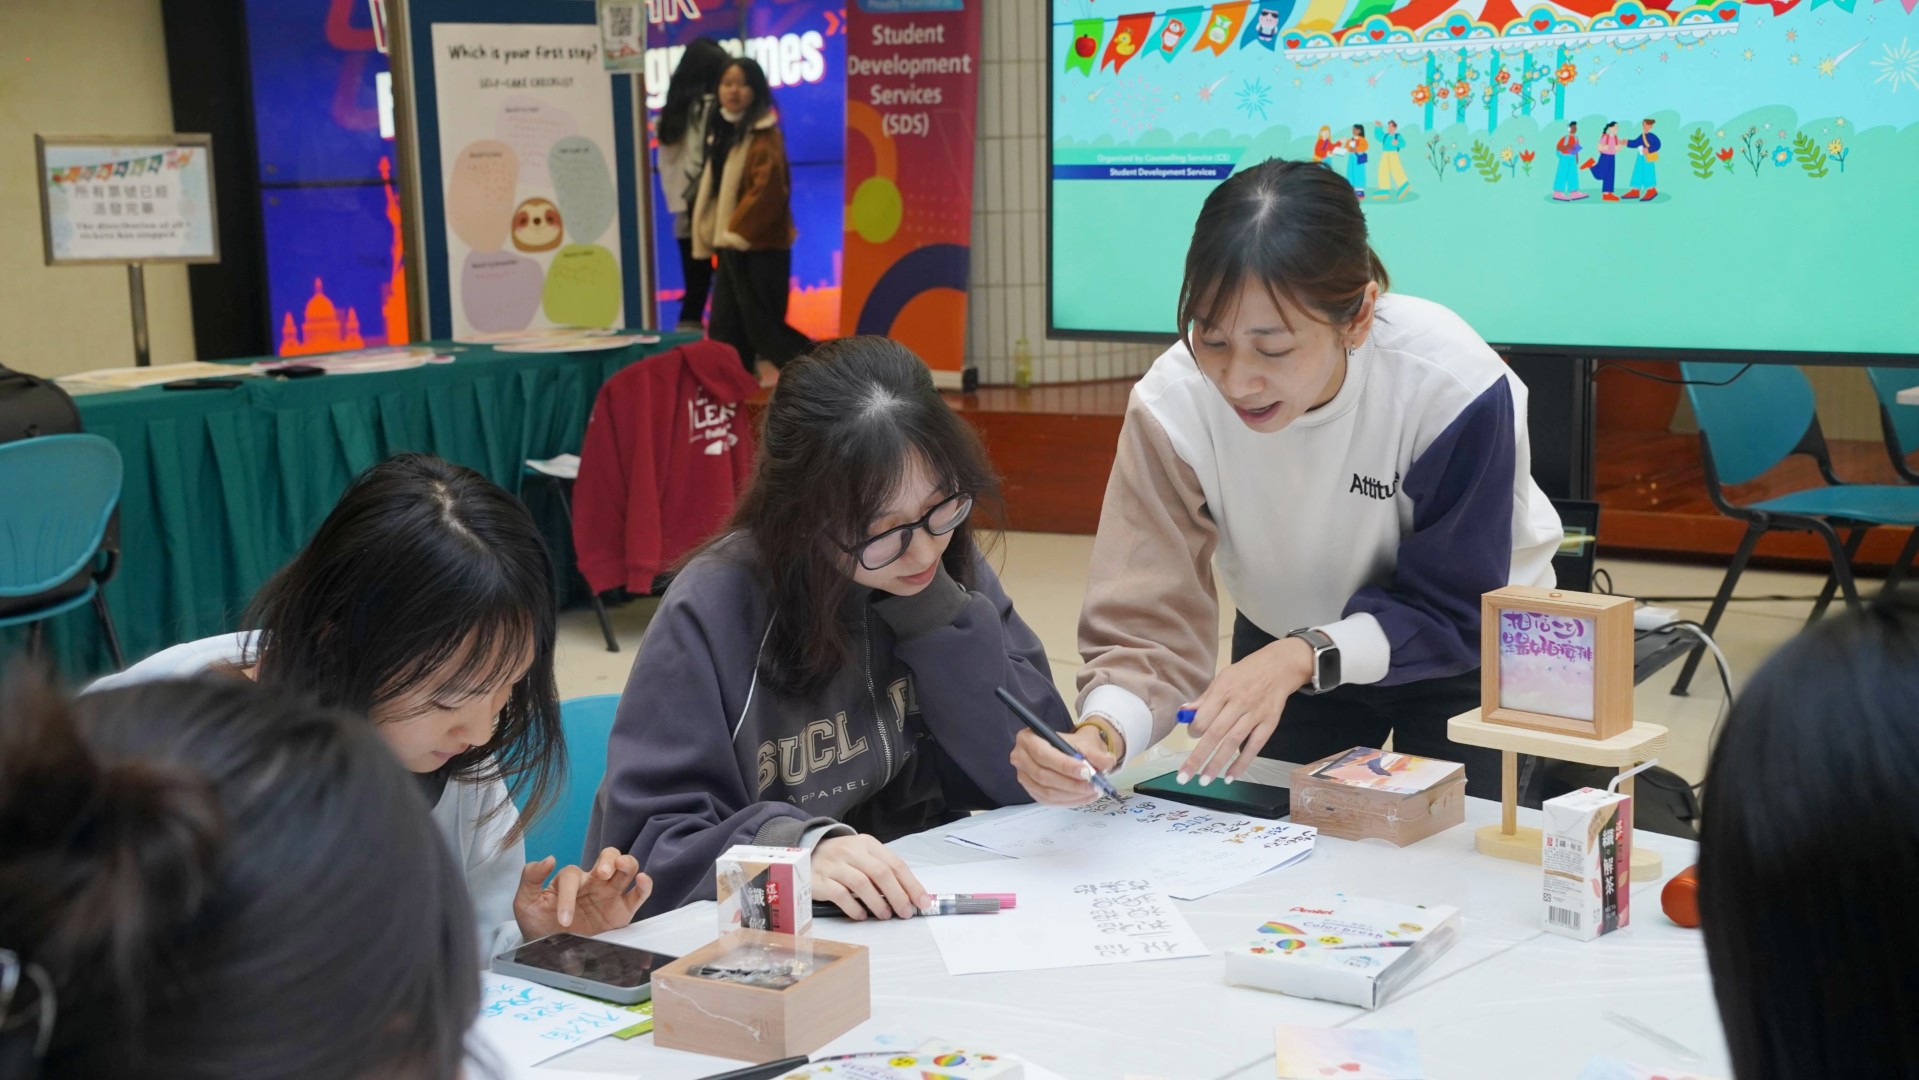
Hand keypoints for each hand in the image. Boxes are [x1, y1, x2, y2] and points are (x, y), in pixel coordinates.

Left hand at [513, 848, 651, 939]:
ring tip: (620, 868)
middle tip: (602, 873)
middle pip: (609, 856)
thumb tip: (548, 858)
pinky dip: (645, 886)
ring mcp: (609, 895)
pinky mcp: (622, 911)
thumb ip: (530, 878)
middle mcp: (593, 882)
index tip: (563, 920)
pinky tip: (643, 880)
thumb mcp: (525, 903)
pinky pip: (638, 895)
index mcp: (570, 879)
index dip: (567, 897)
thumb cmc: (539, 925)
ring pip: (626, 868)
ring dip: (627, 863)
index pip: (572, 876)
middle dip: (608, 860)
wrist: (551, 951)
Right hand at [813, 835, 928, 920]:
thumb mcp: (863, 855)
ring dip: (877, 903)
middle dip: (897, 895)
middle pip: (881, 873)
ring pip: (861, 884)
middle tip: (905, 913)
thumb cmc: (843, 859)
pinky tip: (861, 915)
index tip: (922, 902)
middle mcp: (851, 851)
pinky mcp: (819, 880)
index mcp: (867, 844)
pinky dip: (854, 908)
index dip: (911, 884)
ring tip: (885, 915)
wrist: (807, 852)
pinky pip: (840, 895)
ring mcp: (834, 865)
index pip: (895, 863)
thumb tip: (908, 894)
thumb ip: (883, 870)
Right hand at [1011, 725, 1117, 806]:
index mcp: (1027, 738)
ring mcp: (1023, 777)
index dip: (1065, 765)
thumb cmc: (1073, 744)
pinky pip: (1049, 801)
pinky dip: (1069, 801)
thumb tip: (1108, 763)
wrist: (1069, 751)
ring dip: (1072, 794)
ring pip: (1047, 792)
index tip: (1087, 772)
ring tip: (1093, 791)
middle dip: (1071, 783)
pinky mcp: (1031, 791)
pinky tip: (1085, 797)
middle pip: (1043, 775)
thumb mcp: (1085, 742)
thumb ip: (1095, 752)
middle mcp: (1020, 757)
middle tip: (1093, 785)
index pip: (1043, 754)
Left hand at [1179, 637, 1313, 784]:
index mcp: (1223, 690)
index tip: (1191, 736)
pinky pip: (1254, 746)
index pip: (1204, 715)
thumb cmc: (1246, 673)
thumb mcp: (1223, 678)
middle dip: (1198, 756)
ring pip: (1233, 742)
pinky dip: (1242, 762)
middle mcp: (1239, 703)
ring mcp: (1255, 714)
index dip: (1194, 730)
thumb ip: (1204, 699)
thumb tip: (1183, 713)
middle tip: (1185, 776)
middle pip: (1215, 733)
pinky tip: (1230, 777)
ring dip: (1218, 763)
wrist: (1280, 666)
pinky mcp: (1269, 723)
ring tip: (1205, 780)